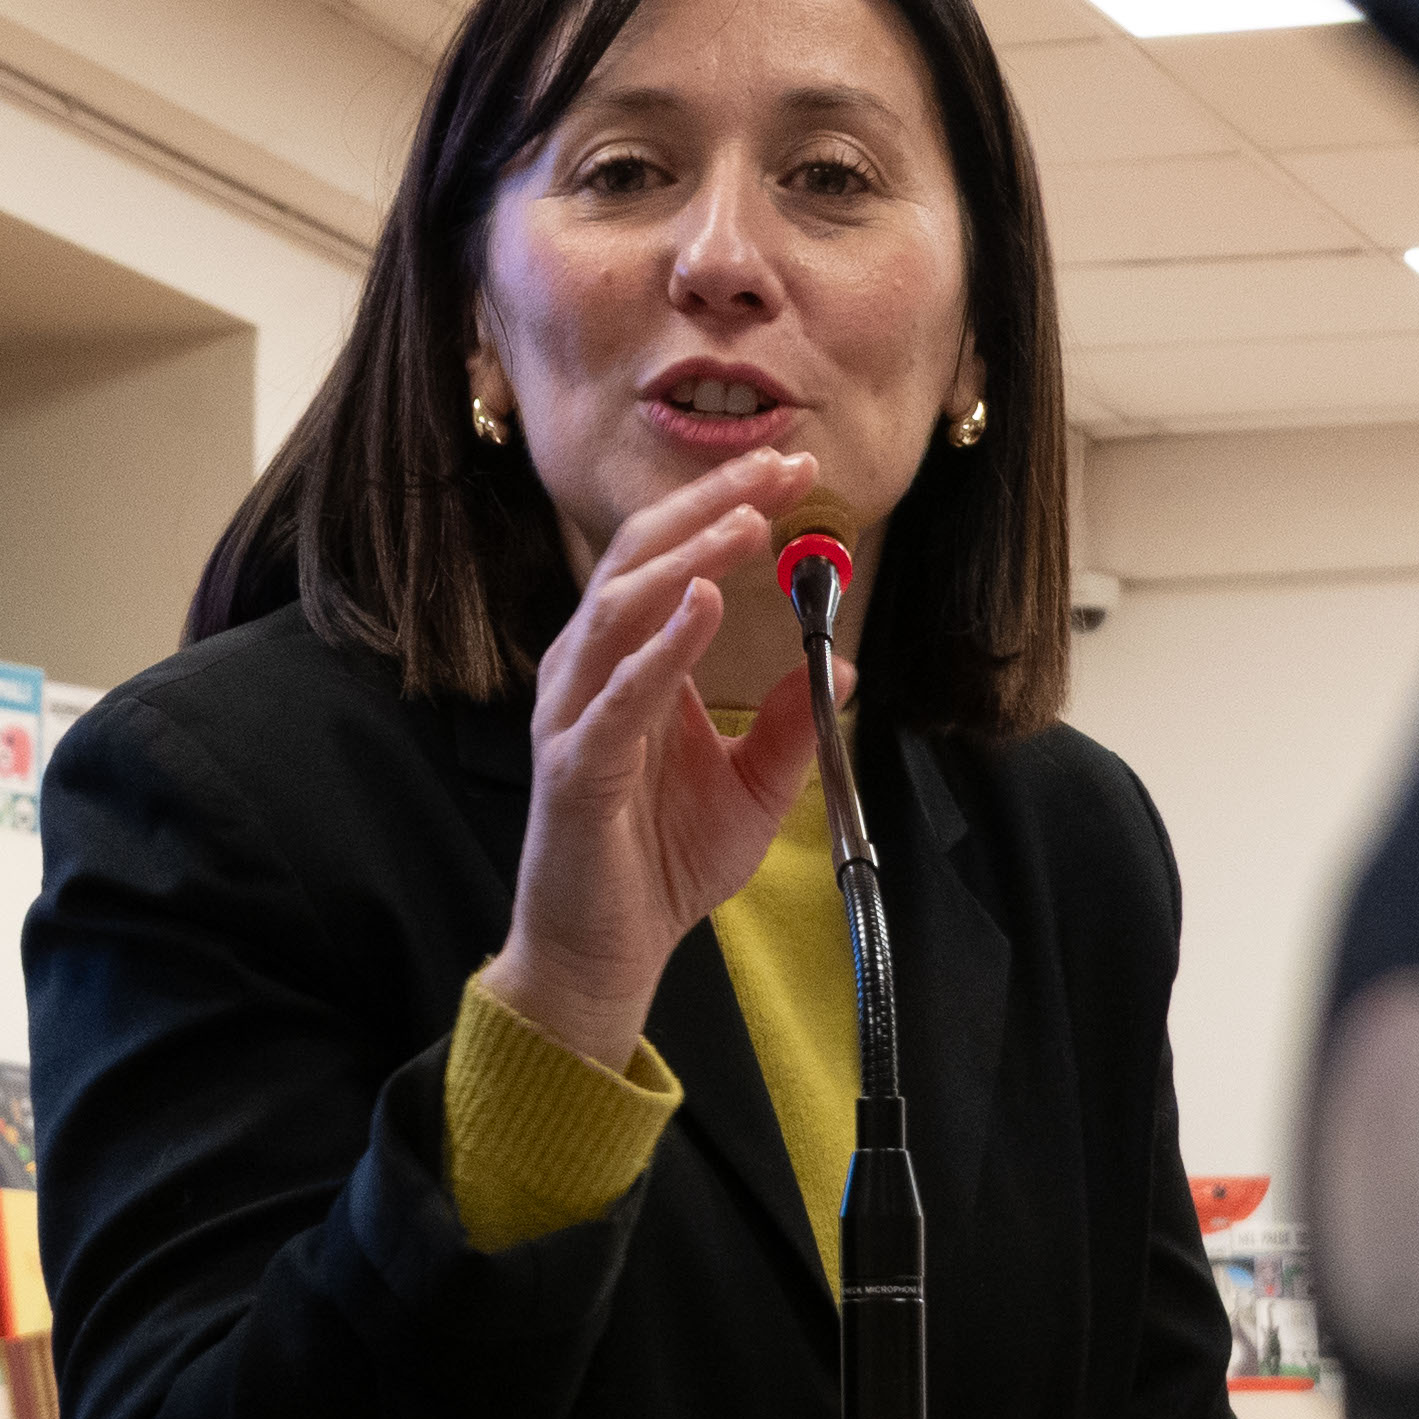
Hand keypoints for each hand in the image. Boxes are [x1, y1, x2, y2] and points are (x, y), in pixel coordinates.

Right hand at [479, 448, 841, 1069]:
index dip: (730, 507)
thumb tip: (843, 668)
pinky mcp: (574, 766)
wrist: (604, 953)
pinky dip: (661, 644)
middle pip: (643, 557)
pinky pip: (618, 694)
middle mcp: (592, 672)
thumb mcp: (754, 788)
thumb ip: (790, 725)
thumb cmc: (663, 867)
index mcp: (630, 664)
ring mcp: (576, 714)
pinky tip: (703, 604)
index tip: (797, 469)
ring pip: (622, 606)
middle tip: (784, 466)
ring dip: (689, 555)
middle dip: (714, 505)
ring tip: (748, 520)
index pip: (675, 558)